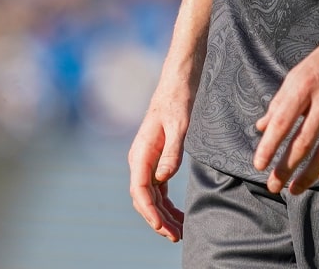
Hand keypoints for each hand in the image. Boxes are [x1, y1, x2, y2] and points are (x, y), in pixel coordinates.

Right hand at [128, 85, 190, 242]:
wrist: (177, 82)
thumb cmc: (178, 100)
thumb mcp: (179, 124)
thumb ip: (172, 151)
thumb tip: (163, 179)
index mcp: (141, 152)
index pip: (139, 190)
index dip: (149, 211)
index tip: (161, 227)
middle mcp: (140, 159)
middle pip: (144, 198)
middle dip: (158, 220)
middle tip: (176, 236)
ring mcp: (147, 160)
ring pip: (151, 196)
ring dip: (163, 215)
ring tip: (179, 231)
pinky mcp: (157, 159)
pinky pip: (158, 188)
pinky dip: (166, 203)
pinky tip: (177, 214)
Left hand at [253, 20, 318, 194]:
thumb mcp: (299, 73)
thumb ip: (280, 101)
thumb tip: (261, 127)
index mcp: (306, 85)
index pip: (282, 123)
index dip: (268, 147)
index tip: (259, 166)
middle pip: (302, 144)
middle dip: (284, 169)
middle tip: (273, 186)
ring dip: (307, 176)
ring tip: (294, 189)